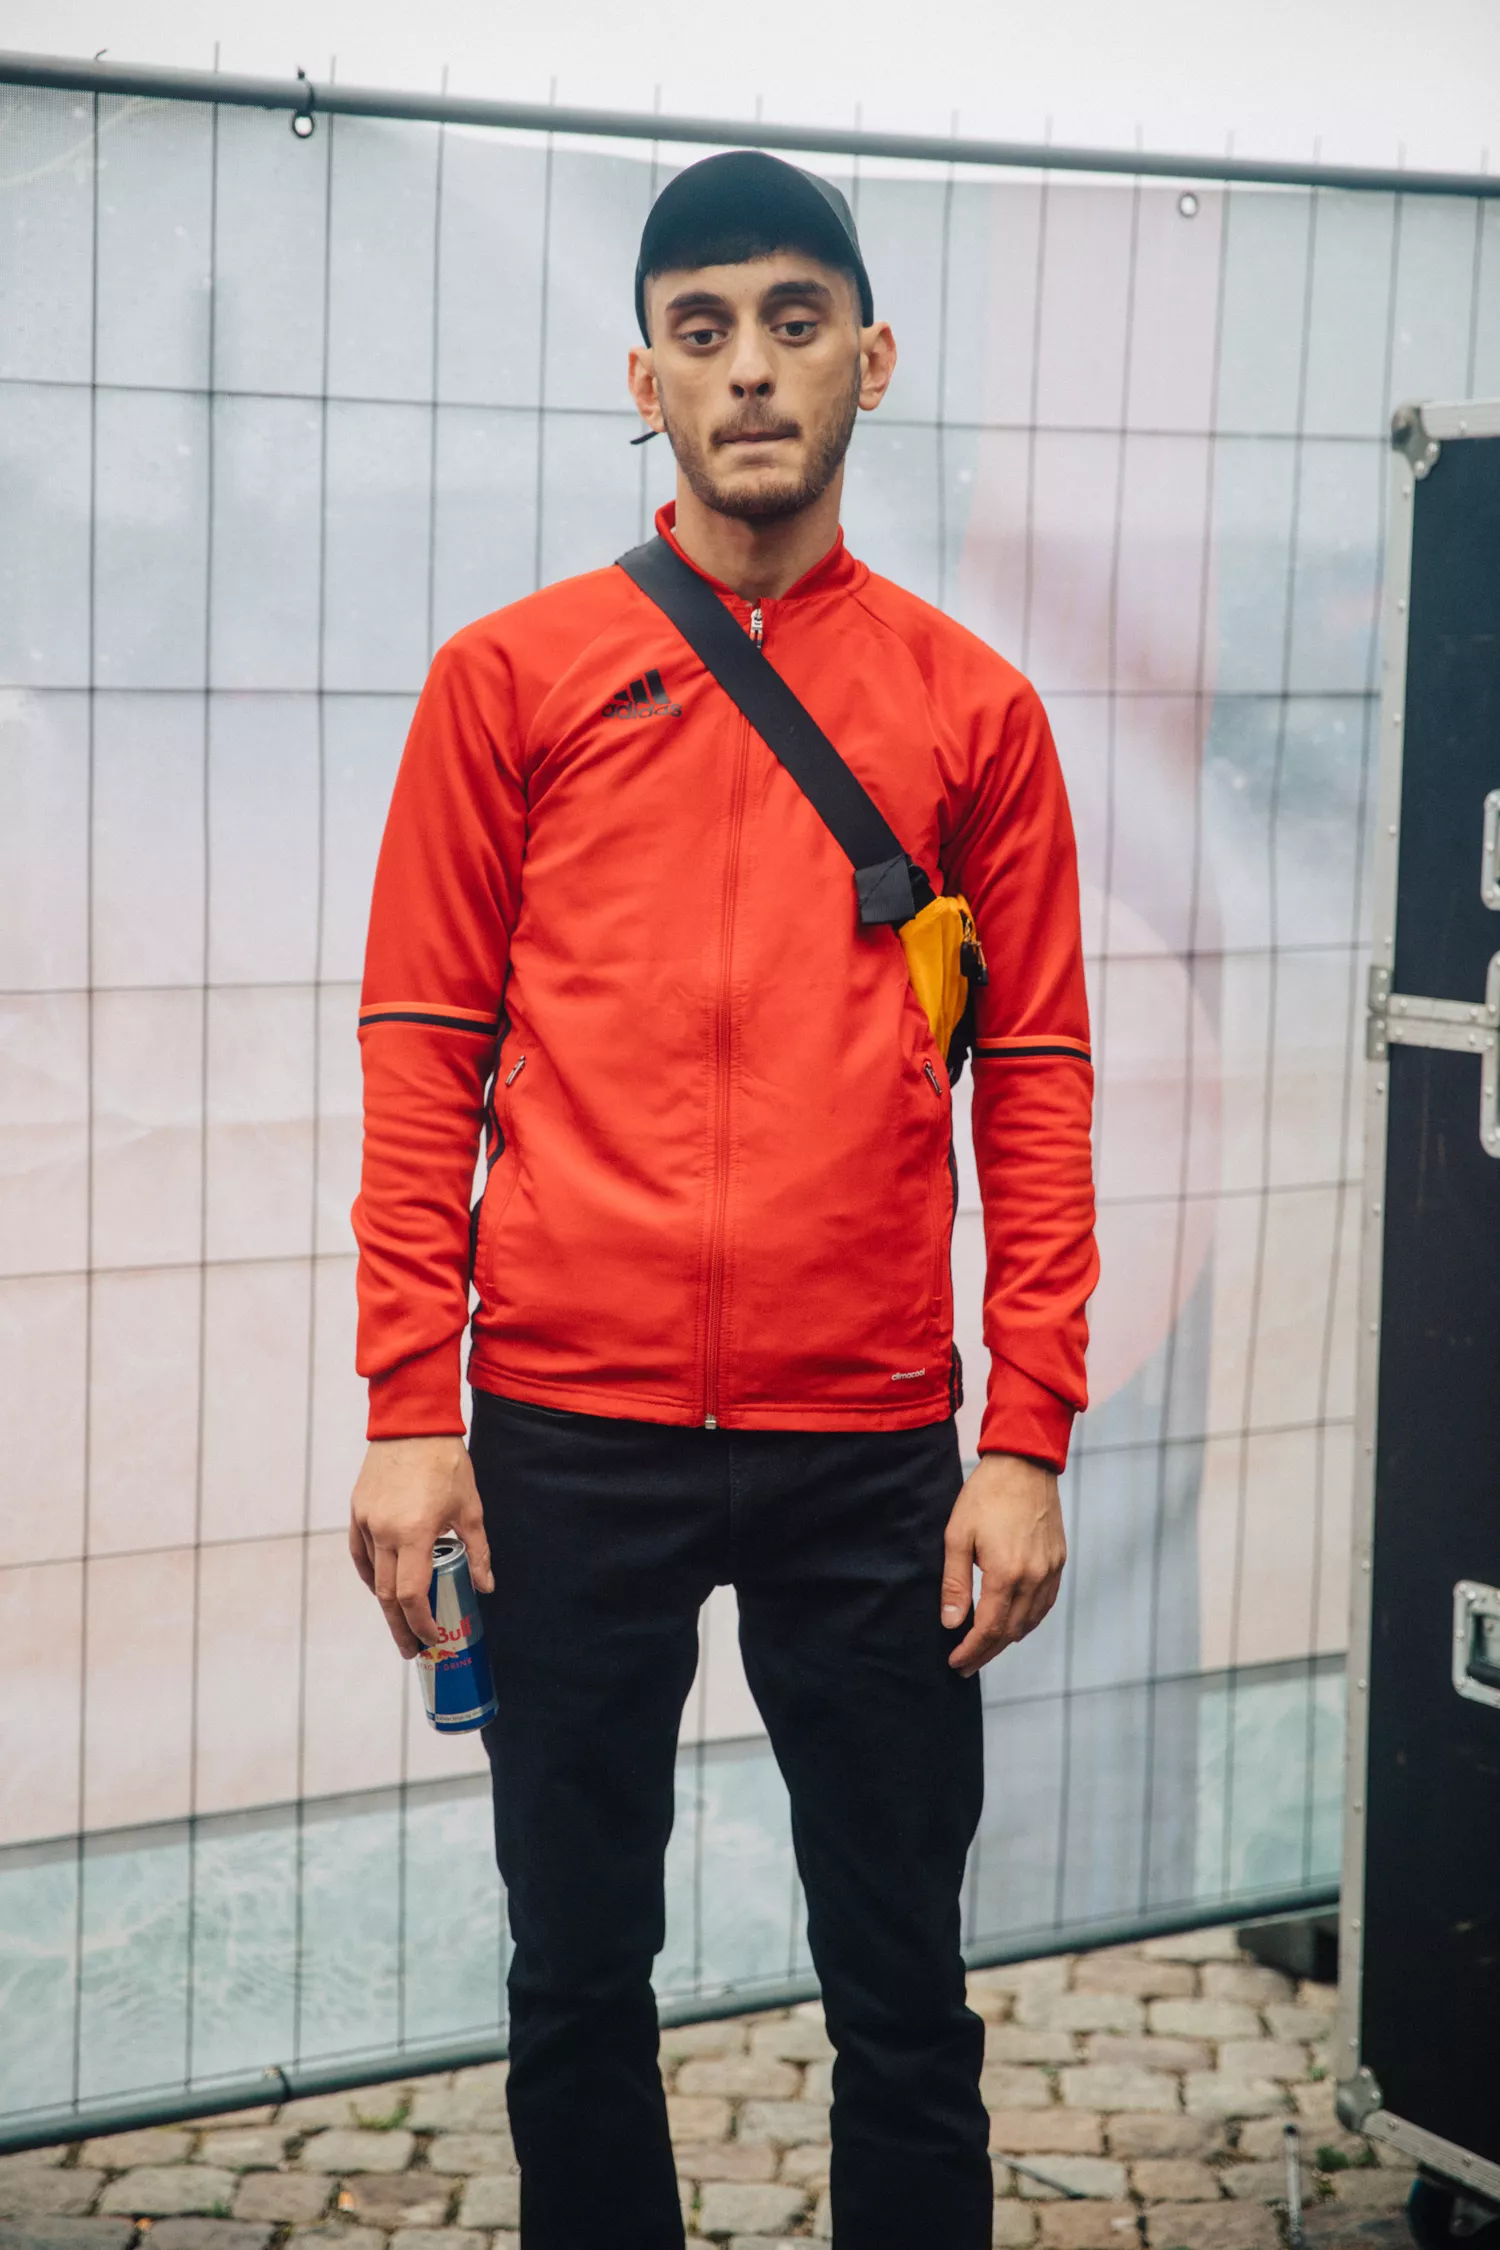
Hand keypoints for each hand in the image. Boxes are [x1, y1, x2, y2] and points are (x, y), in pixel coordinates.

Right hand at [349, 1435, 492, 1658]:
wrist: (412, 1422)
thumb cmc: (446, 1462)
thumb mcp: (470, 1508)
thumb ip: (477, 1551)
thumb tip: (485, 1587)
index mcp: (415, 1533)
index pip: (412, 1595)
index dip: (422, 1623)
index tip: (433, 1639)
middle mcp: (384, 1532)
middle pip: (387, 1596)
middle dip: (401, 1627)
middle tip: (412, 1649)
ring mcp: (366, 1522)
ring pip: (375, 1574)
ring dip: (389, 1601)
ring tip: (404, 1619)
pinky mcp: (357, 1511)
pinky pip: (360, 1554)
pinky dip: (372, 1575)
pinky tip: (382, 1587)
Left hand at [941, 1452, 1065, 1676]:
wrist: (1024, 1464)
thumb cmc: (985, 1496)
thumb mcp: (957, 1536)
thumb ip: (955, 1583)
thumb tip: (952, 1623)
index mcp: (1006, 1573)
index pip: (989, 1628)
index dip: (971, 1650)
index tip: (955, 1663)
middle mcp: (1033, 1578)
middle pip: (1011, 1631)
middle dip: (986, 1652)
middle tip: (966, 1664)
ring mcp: (1050, 1570)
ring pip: (1030, 1621)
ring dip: (1007, 1640)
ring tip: (985, 1649)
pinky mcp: (1058, 1561)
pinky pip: (1045, 1604)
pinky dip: (1028, 1621)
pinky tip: (1014, 1624)